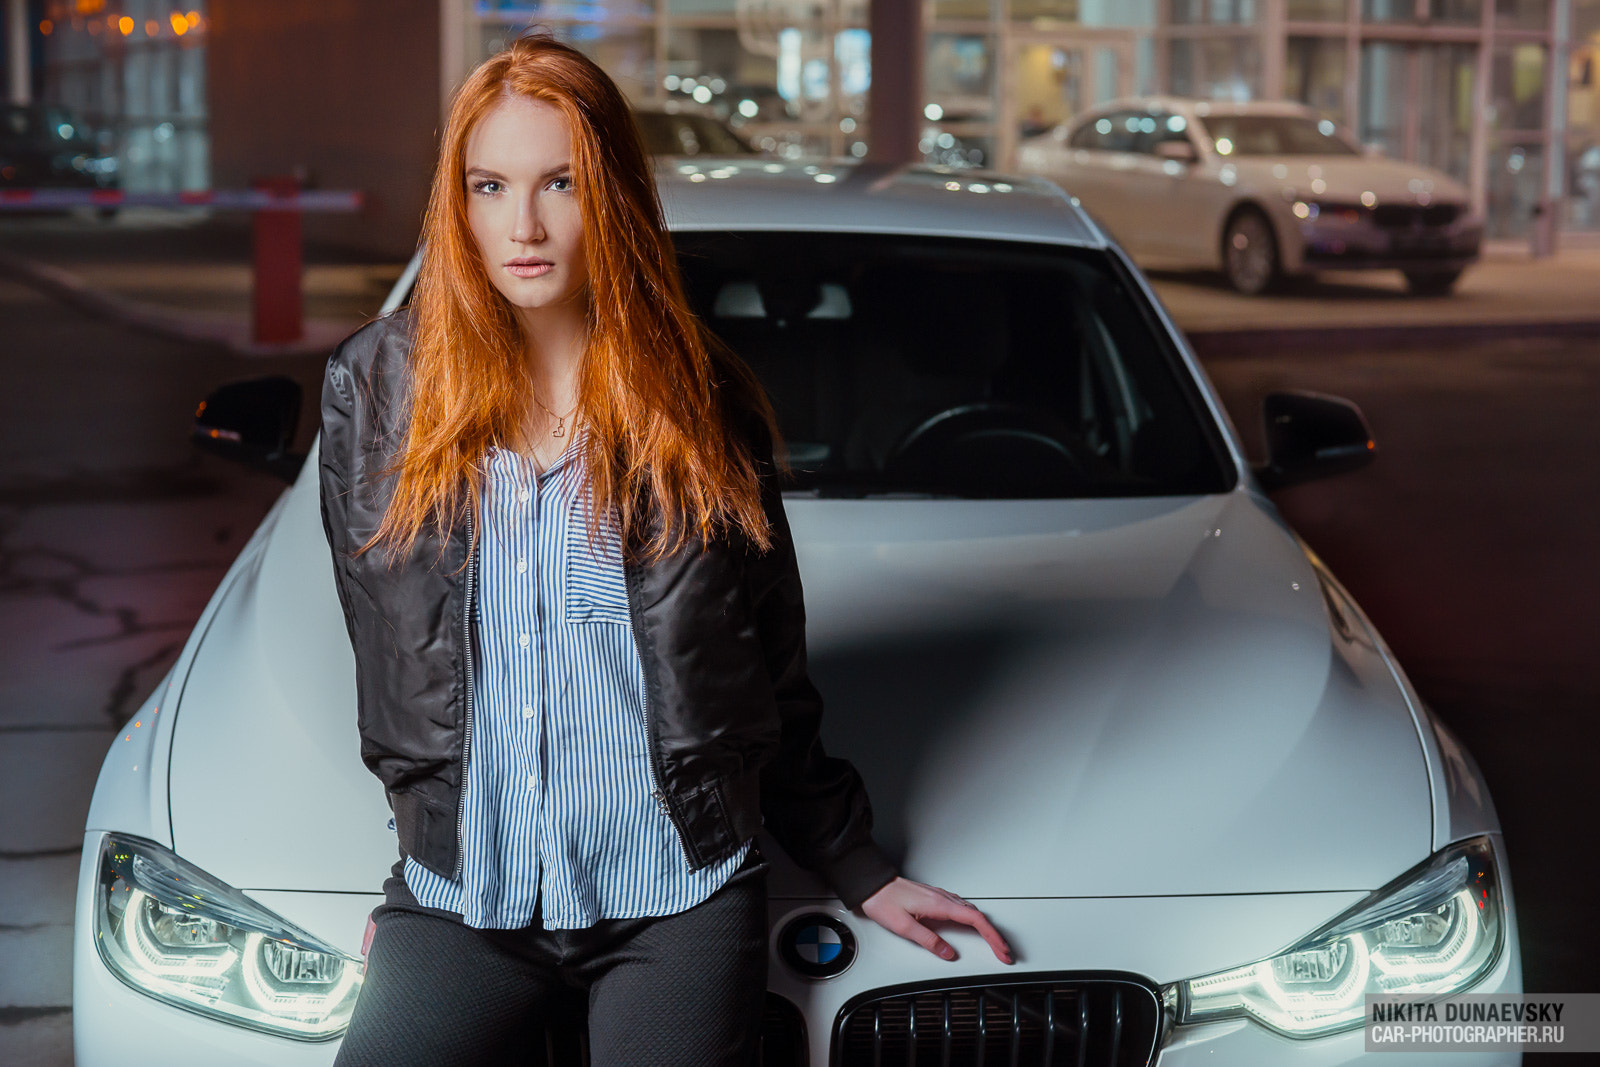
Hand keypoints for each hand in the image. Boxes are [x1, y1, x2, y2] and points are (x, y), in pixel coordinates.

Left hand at [859, 876, 1012, 963]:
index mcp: (940, 904)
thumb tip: (948, 953)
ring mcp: (940, 896)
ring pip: (972, 911)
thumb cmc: (884, 901)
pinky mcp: (935, 897)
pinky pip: (962, 907)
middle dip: (994, 935)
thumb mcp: (904, 926)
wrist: (872, 885)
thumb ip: (928, 941)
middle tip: (1003, 952)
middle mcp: (943, 898)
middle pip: (978, 916)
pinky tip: (972, 924)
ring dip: (986, 928)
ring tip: (993, 943)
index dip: (992, 937)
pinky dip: (974, 919)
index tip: (1001, 950)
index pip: (975, 920)